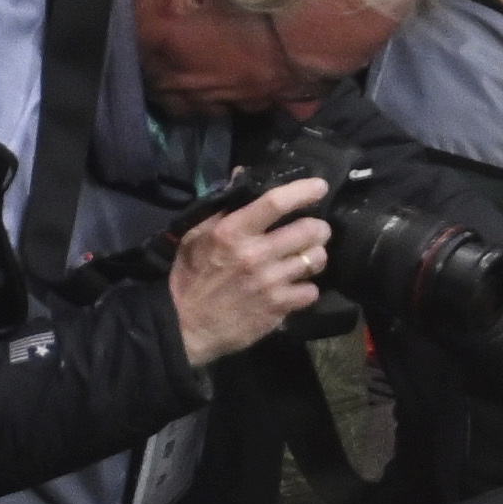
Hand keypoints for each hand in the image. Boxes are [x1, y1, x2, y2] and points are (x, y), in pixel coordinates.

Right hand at [170, 178, 332, 366]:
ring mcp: (270, 282)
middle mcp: (255, 255)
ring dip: (314, 257)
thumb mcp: (196, 238)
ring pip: (316, 259)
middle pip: (311, 230)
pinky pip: (311, 291)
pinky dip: (306, 289)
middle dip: (318, 228)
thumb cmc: (190, 278)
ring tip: (304, 259)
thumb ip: (223, 208)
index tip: (320, 186)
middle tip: (313, 231)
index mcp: (233, 233)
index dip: (303, 191)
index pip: (276, 202)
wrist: (182, 328)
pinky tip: (295, 287)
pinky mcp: (278, 308)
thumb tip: (242, 175)